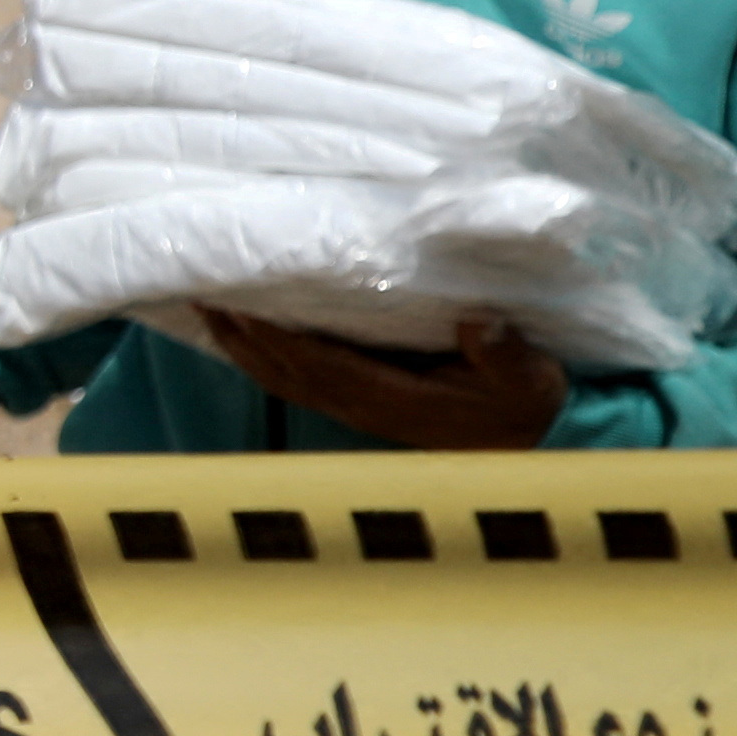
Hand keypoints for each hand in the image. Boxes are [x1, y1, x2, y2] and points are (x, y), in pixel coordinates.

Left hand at [193, 307, 570, 449]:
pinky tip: (246, 335)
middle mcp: (365, 407)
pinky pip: (301, 382)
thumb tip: (478, 319)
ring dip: (243, 347)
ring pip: (286, 379)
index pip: (320, 365)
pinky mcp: (364, 405)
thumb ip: (501, 352)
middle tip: (198, 294)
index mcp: (394, 399)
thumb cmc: (528, 403)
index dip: (276, 339)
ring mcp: (360, 409)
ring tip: (206, 308)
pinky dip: (266, 358)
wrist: (538, 441)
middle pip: (285, 372)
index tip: (238, 306)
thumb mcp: (526, 377)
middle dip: (240, 337)